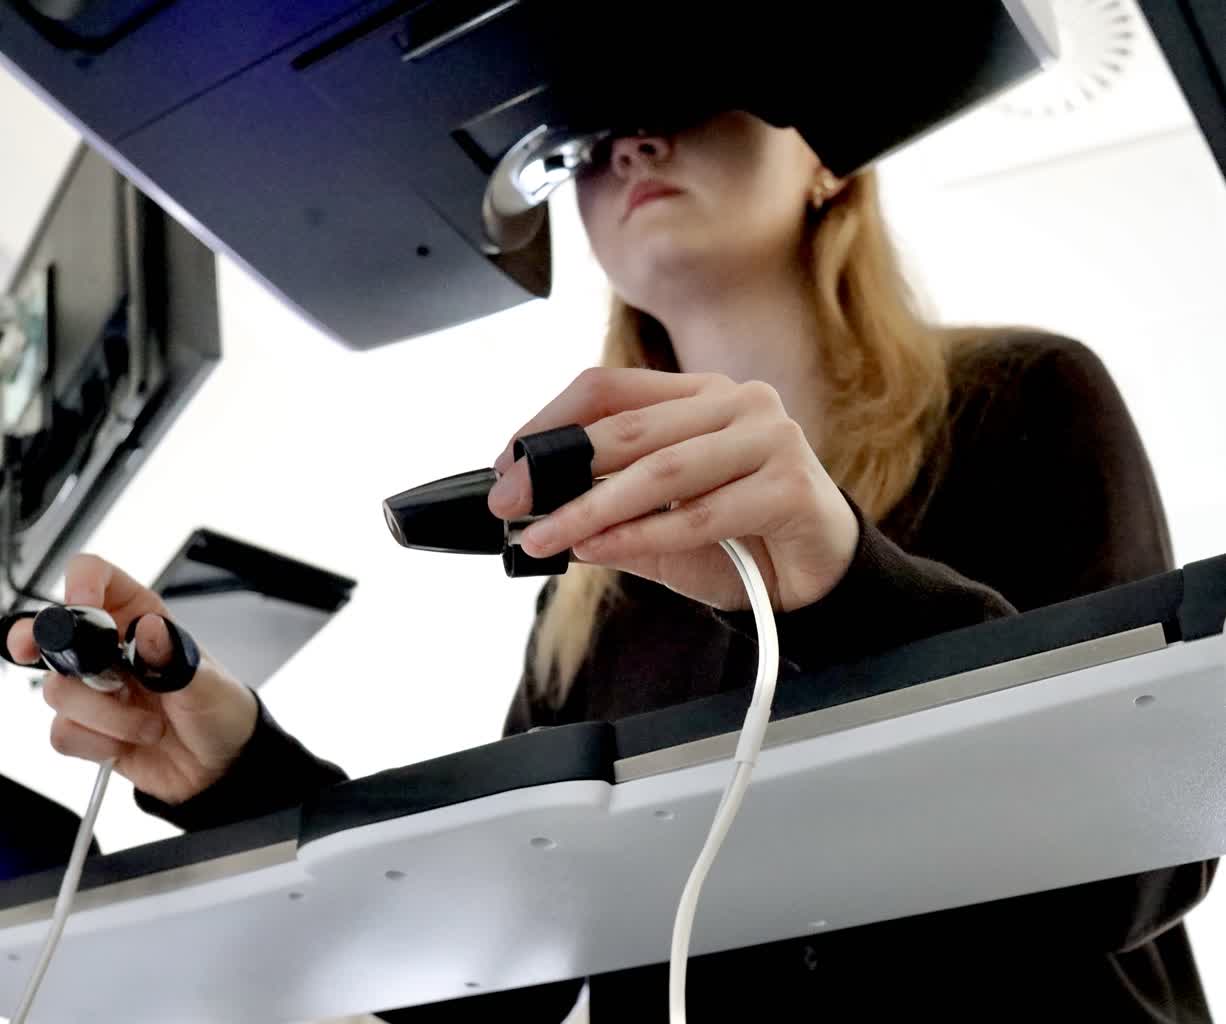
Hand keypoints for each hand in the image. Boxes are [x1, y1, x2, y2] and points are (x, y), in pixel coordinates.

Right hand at [4, 554, 258, 804]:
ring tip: (149, 725)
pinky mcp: (87, 728)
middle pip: (54, 630)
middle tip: (49, 656)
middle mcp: (110, 650)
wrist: (221, 765)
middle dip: (42, 642)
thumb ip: (175, 659)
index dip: (82, 583)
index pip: (99, 578)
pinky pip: (63, 733)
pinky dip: (97, 743)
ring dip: (104, 715)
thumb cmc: (222, 710)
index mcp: (141, 619)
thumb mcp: (208, 683)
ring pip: (58, 690)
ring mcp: (95, 690)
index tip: (82, 605)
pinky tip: (127, 743)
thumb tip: (148, 632)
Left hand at [488, 367, 858, 611]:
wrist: (816, 579)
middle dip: (556, 468)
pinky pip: (699, 514)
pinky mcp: (792, 485)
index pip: (611, 388)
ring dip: (591, 509)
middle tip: (508, 503)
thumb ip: (609, 506)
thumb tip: (535, 508)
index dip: (550, 421)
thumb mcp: (660, 521)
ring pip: (661, 472)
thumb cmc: (738, 541)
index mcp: (701, 394)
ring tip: (546, 537)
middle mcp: (738, 402)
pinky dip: (641, 535)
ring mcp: (771, 438)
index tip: (508, 464)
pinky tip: (599, 550)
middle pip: (628, 427)